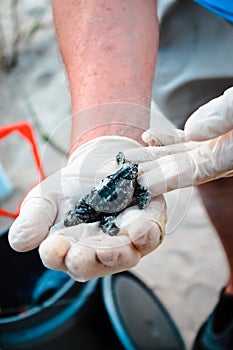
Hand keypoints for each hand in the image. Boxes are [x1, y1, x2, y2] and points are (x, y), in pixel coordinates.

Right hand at [9, 136, 165, 281]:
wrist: (99, 164)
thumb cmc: (69, 187)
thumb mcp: (46, 198)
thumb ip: (33, 219)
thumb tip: (20, 243)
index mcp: (67, 247)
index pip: (59, 258)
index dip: (56, 255)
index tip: (52, 246)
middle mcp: (96, 250)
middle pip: (92, 264)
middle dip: (88, 261)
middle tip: (83, 254)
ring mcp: (124, 241)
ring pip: (124, 256)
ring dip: (120, 254)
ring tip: (113, 248)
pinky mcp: (146, 226)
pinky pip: (151, 236)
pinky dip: (148, 234)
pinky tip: (142, 228)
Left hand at [124, 87, 232, 195]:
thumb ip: (226, 115)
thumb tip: (191, 131)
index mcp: (231, 153)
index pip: (194, 171)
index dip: (165, 179)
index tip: (141, 184)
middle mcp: (223, 153)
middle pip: (181, 167)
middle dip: (149, 171)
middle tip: (122, 175)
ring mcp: (217, 143)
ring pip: (181, 153)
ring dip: (152, 155)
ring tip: (125, 158)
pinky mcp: (214, 132)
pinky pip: (187, 140)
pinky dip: (168, 139)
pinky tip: (149, 137)